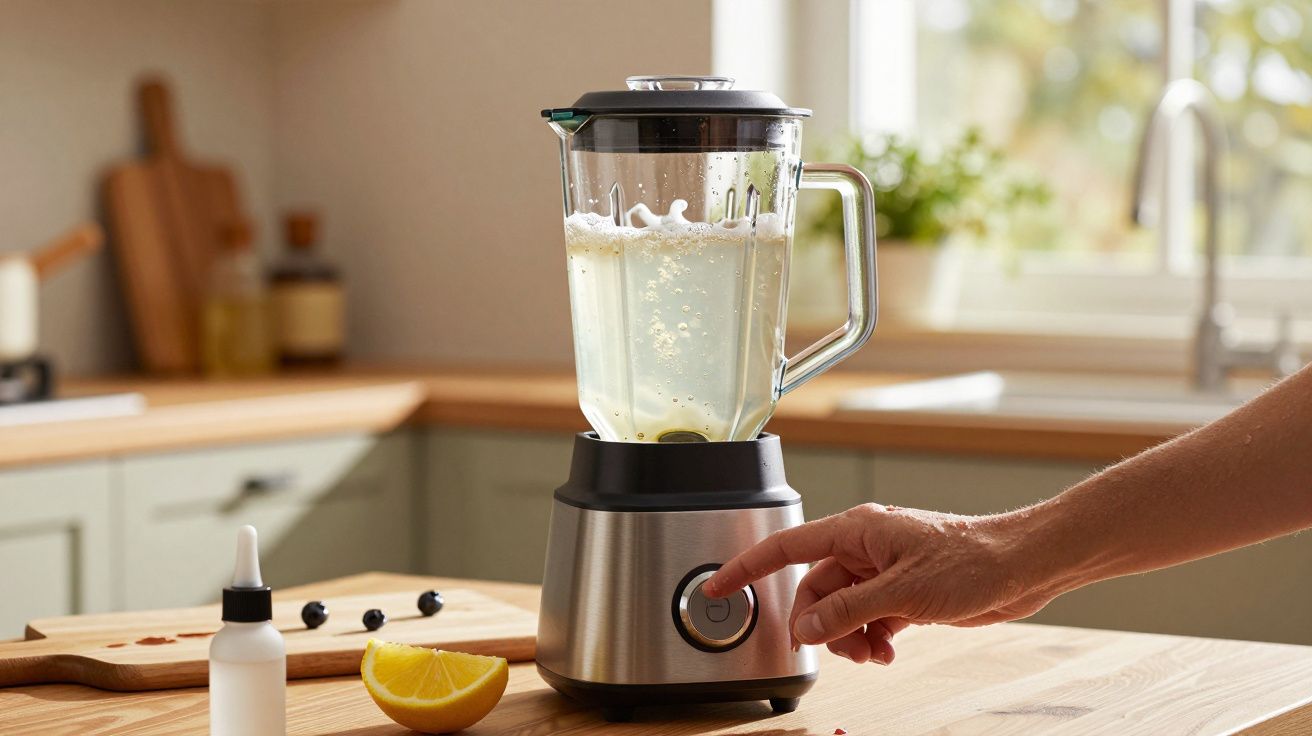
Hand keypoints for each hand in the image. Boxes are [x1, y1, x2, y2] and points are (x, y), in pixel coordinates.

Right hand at [703, 503, 1059, 664]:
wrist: (1021, 566)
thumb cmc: (972, 560)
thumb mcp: (902, 592)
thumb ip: (848, 610)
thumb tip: (808, 628)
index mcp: (856, 531)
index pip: (786, 548)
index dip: (747, 568)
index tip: (717, 586)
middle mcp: (865, 548)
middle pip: (814, 590)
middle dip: (821, 625)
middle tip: (841, 647)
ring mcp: (884, 570)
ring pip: (840, 609)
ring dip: (849, 637)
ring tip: (874, 653)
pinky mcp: (903, 592)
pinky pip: (867, 617)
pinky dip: (871, 638)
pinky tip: (888, 650)